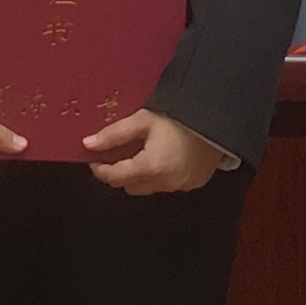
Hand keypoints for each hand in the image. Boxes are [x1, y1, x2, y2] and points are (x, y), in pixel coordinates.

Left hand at [83, 107, 233, 193]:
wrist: (217, 117)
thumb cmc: (179, 116)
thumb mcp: (143, 120)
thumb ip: (114, 134)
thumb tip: (88, 144)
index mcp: (150, 168)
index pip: (115, 178)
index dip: (101, 170)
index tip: (94, 160)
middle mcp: (165, 183)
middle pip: (130, 187)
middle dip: (121, 174)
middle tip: (118, 155)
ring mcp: (181, 186)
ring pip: (149, 188)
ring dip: (141, 176)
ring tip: (142, 154)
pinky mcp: (194, 184)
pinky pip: (168, 185)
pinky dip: (161, 176)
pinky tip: (164, 158)